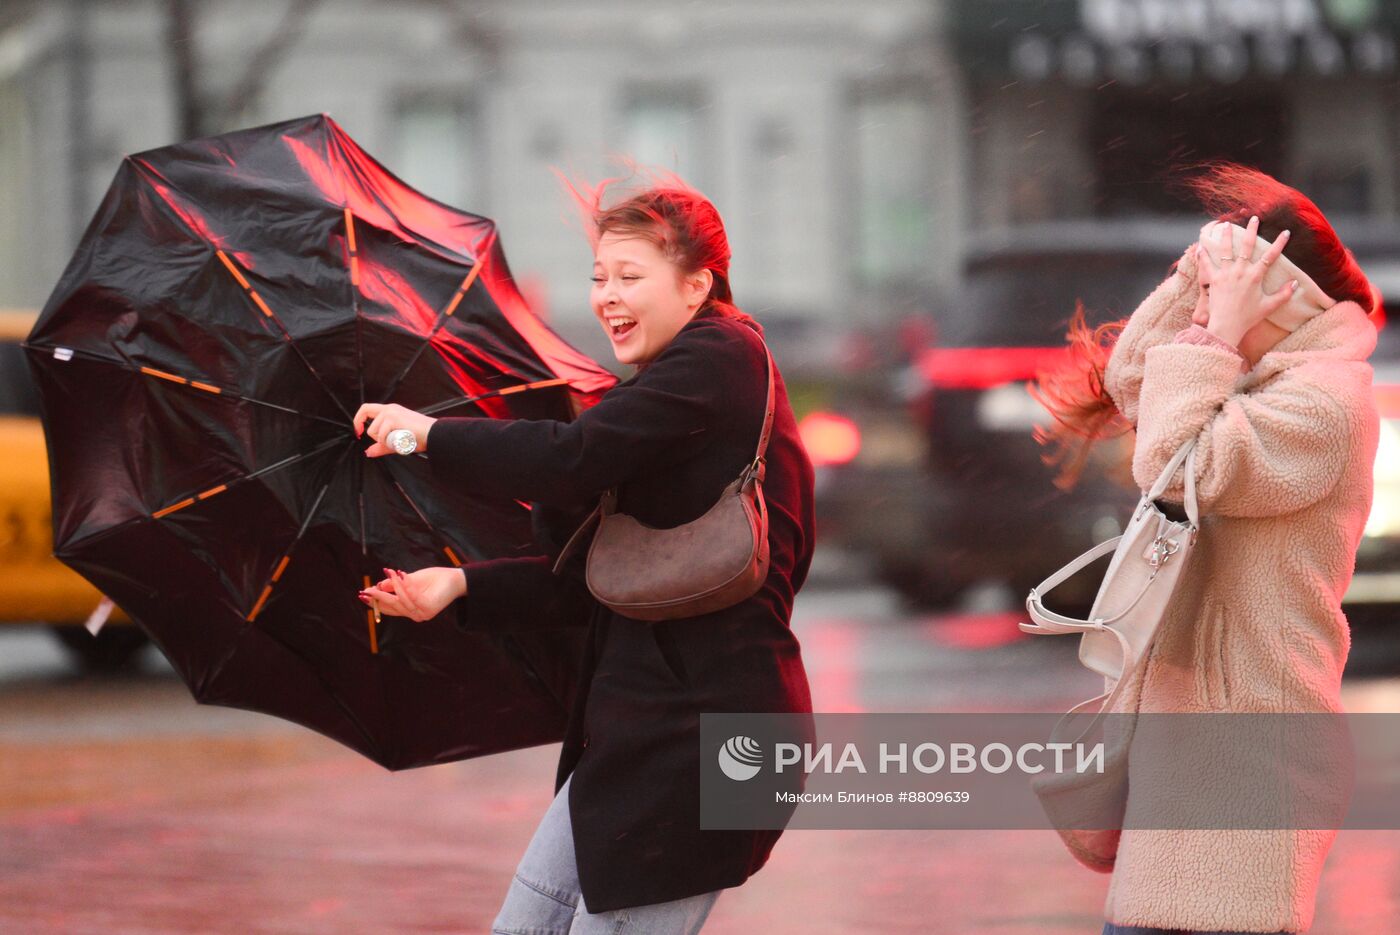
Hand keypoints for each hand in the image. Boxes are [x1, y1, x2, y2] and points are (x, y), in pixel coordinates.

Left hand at [352, 403, 437, 457]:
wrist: (434, 435)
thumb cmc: (420, 436)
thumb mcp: (396, 441)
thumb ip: (381, 446)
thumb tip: (368, 452)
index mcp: (390, 410)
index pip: (366, 409)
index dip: (357, 420)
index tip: (359, 432)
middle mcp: (389, 408)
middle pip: (368, 422)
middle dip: (374, 436)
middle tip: (388, 441)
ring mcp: (391, 413)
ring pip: (374, 431)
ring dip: (384, 441)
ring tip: (400, 440)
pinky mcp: (394, 419)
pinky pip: (382, 435)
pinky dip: (389, 442)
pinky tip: (401, 440)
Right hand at [358, 567, 466, 620]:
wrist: (455, 578)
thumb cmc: (433, 579)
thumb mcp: (409, 580)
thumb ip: (394, 585)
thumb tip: (377, 586)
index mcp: (409, 610)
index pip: (389, 609)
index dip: (376, 602)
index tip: (363, 594)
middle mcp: (415, 615)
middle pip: (392, 607)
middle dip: (379, 597)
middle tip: (367, 589)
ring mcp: (422, 613)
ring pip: (401, 601)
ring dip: (394, 585)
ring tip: (389, 571)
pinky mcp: (429, 607)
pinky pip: (413, 596)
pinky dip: (406, 585)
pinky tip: (401, 574)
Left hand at [1194, 216, 1297, 345]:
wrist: (1226, 327)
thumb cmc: (1248, 317)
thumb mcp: (1269, 306)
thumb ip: (1284, 294)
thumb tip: (1296, 283)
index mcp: (1255, 276)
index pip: (1270, 256)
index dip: (1279, 243)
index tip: (1285, 232)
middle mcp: (1240, 271)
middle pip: (1246, 246)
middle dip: (1251, 230)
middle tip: (1253, 218)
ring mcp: (1225, 274)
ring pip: (1225, 250)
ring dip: (1226, 236)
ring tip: (1226, 224)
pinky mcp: (1213, 280)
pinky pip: (1206, 265)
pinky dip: (1203, 255)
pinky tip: (1200, 246)